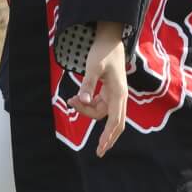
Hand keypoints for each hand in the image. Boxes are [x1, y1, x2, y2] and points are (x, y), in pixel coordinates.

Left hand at [70, 21, 129, 157]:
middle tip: (98, 152)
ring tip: (71, 100)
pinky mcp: (109, 91)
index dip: (108, 136)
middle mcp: (119, 96)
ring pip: (102, 113)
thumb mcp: (93, 67)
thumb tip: (83, 101)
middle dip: (107, 137)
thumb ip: (88, 85)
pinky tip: (76, 98)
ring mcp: (115, 94)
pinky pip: (100, 105)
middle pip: (114, 123)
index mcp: (118, 93)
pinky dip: (88, 105)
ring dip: (87, 111)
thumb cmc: (102, 52)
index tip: (101, 148)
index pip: (115, 121)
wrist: (109, 39)